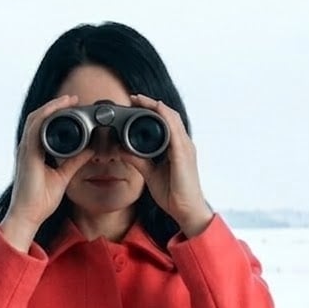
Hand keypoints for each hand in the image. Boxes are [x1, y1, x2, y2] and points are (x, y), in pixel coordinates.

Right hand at [3, 94, 90, 229]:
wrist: (28, 215)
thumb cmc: (40, 200)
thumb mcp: (64, 176)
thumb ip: (75, 162)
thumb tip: (91, 151)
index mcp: (34, 152)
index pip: (43, 126)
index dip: (56, 114)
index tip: (74, 107)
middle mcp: (28, 148)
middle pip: (38, 118)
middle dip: (55, 106)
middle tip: (73, 99)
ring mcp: (25, 150)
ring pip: (35, 119)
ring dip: (51, 107)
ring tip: (68, 100)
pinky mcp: (27, 154)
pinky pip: (34, 129)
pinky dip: (45, 116)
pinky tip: (56, 110)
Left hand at [121, 93, 213, 236]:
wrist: (186, 210)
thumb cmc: (174, 194)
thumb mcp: (150, 173)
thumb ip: (138, 160)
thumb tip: (122, 150)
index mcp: (177, 148)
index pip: (165, 122)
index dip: (151, 110)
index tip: (134, 104)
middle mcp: (183, 144)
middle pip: (169, 115)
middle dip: (151, 104)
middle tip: (134, 97)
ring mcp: (185, 148)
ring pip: (172, 118)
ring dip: (156, 106)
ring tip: (140, 99)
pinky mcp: (183, 154)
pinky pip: (175, 130)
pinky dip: (165, 117)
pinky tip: (157, 109)